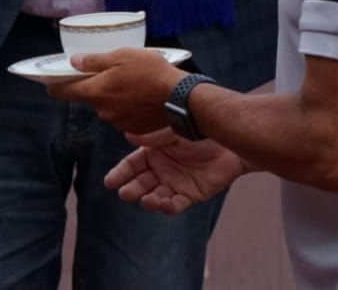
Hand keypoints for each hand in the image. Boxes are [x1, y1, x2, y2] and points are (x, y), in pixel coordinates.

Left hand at [45, 47, 186, 134]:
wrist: (179, 98)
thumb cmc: (151, 72)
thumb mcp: (122, 56)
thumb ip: (95, 60)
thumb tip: (74, 61)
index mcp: (97, 92)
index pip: (65, 92)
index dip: (55, 86)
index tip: (50, 81)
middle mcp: (103, 111)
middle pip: (90, 98)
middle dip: (95, 86)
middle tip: (110, 72)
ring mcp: (118, 122)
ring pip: (107, 107)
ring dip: (112, 97)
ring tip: (131, 83)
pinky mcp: (132, 128)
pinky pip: (122, 115)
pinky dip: (126, 106)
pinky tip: (140, 96)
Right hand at [105, 130, 246, 213]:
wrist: (229, 142)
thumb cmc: (199, 131)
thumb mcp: (174, 131)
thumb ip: (153, 137)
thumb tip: (128, 135)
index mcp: (153, 152)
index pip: (131, 165)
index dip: (120, 173)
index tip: (109, 182)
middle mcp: (160, 170)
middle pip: (141, 183)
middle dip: (132, 190)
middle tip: (125, 194)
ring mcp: (174, 183)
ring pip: (156, 196)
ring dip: (149, 200)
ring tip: (147, 200)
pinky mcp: (189, 195)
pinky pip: (175, 204)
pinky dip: (168, 207)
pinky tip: (163, 204)